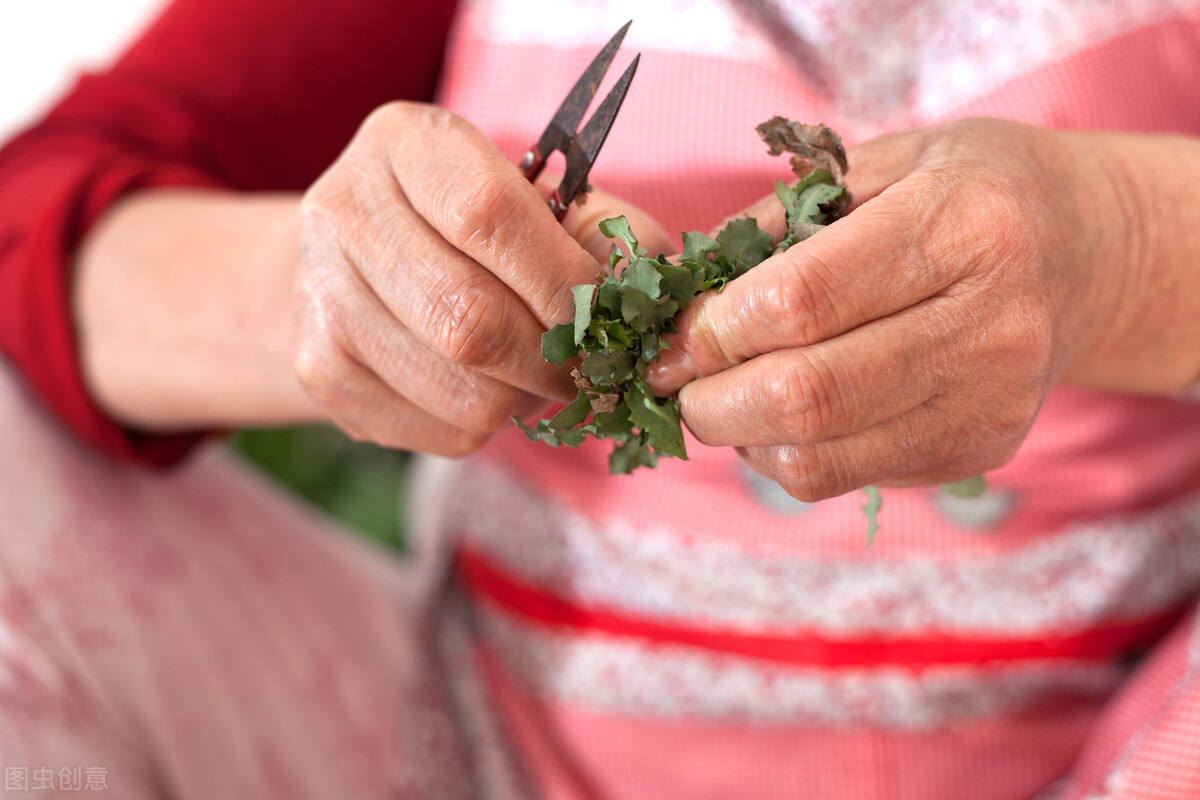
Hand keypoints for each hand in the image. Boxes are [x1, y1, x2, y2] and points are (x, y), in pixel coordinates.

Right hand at [295, 101, 670, 454]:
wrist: (346, 267)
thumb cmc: (465, 229)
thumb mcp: (532, 197)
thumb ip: (603, 230)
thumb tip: (657, 288)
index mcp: (405, 143)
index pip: (489, 217)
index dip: (565, 282)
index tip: (608, 314)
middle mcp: (344, 211)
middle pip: (471, 323)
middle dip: (555, 360)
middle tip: (589, 367)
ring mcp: (321, 297)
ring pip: (462, 391)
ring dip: (525, 399)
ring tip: (533, 373)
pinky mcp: (321, 372)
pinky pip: (438, 431)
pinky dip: (485, 425)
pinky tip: (483, 387)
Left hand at [648, 118, 1144, 499]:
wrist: (1088, 252)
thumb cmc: (966, 193)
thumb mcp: (878, 165)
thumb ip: (776, 223)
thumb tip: (677, 298)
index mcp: (960, 226)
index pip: (801, 301)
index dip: (715, 328)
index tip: (678, 334)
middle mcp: (988, 323)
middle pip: (806, 395)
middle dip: (711, 401)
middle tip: (679, 381)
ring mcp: (990, 400)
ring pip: (818, 455)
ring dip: (741, 436)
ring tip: (728, 396)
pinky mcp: (981, 448)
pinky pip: (844, 476)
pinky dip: (785, 454)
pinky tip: (783, 416)